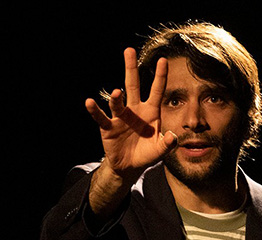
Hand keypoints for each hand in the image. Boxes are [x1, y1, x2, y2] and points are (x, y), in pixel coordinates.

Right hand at [85, 48, 176, 181]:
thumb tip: (172, 136)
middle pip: (133, 85)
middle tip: (129, 50)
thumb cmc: (147, 154)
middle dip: (131, 68)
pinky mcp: (108, 127)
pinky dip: (95, 110)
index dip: (160, 76)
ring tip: (117, 92)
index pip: (157, 90)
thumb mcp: (160, 150)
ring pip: (117, 102)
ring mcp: (120, 117)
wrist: (130, 167)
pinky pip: (101, 117)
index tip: (163, 60)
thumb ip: (168, 143)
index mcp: (151, 112)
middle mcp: (135, 110)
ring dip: (116, 98)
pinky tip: (89, 102)